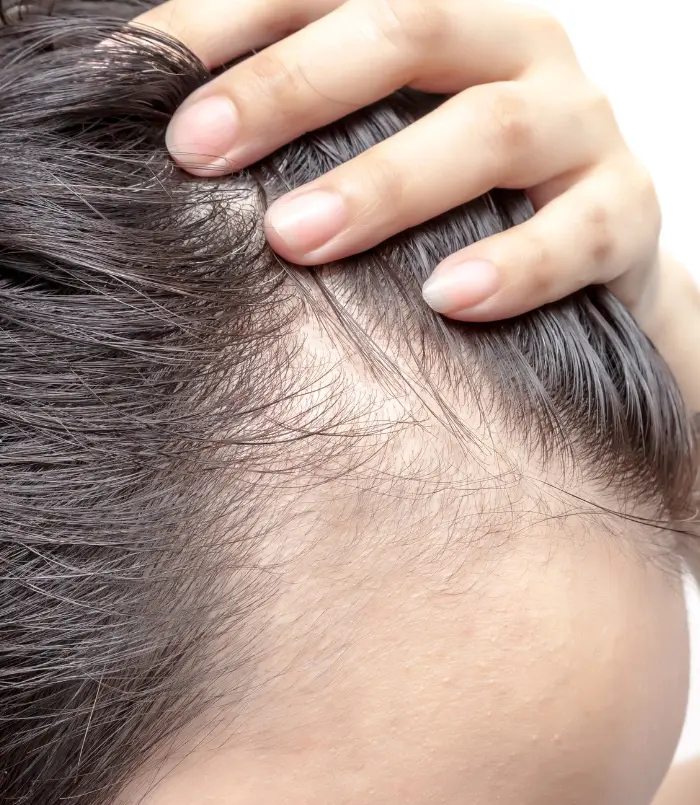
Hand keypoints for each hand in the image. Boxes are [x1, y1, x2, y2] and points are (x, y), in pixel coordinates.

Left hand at [137, 0, 661, 322]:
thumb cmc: (463, 206)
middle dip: (290, 89)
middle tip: (198, 154)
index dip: (227, 25)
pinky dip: (514, 264)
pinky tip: (446, 301)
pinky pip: (579, 233)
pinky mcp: (628, 213)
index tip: (138, 84)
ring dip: (384, 185)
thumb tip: (172, 155)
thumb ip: (307, 137)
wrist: (593, 258)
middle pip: (403, 28)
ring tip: (294, 239)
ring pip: (487, 130)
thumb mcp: (386, 148)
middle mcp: (516, 49)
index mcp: (444, 20)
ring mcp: (579, 126)